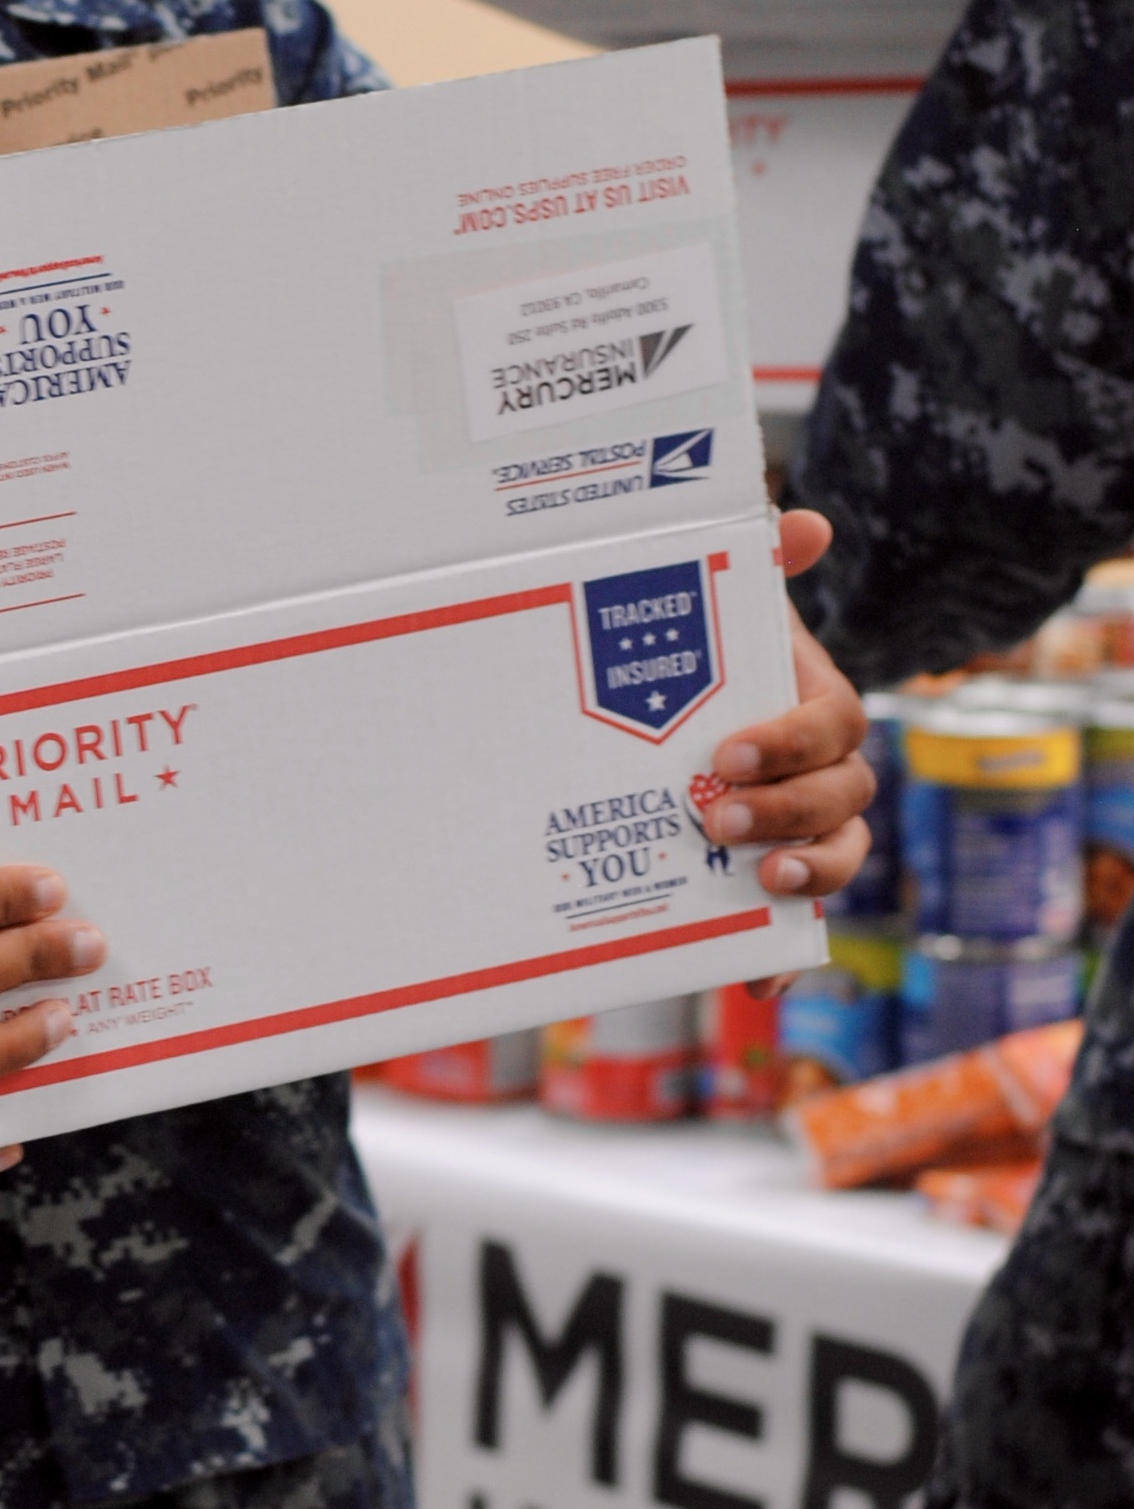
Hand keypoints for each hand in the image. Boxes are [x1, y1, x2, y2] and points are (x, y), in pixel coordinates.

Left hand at [706, 515, 874, 962]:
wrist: (663, 713)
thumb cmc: (706, 654)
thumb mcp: (725, 604)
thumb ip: (761, 561)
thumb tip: (805, 523)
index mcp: (816, 707)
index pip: (834, 726)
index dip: (790, 743)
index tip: (725, 752)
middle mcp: (826, 772)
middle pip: (844, 799)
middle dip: (791, 811)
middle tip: (721, 816)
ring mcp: (807, 828)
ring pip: (840, 857)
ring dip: (809, 876)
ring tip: (761, 882)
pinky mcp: (774, 877)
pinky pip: (797, 924)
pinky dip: (781, 959)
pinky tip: (757, 985)